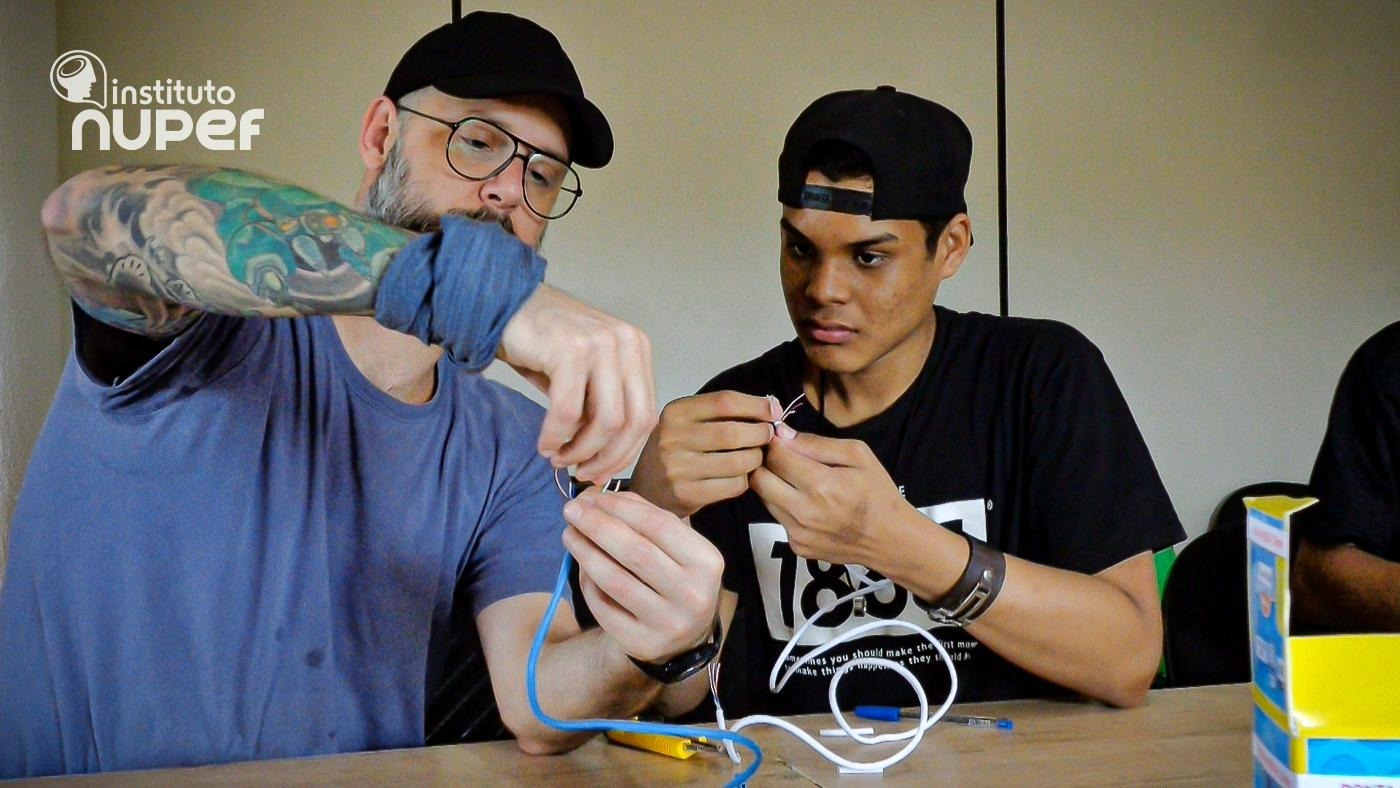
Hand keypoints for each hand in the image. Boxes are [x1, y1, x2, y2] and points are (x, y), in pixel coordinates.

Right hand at [498, 284, 656, 483]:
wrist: (504, 305)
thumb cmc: (542, 344)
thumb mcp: (585, 377)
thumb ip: (601, 408)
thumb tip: (606, 461)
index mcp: (637, 350)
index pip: (646, 415)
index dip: (626, 452)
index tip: (602, 472)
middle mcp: (628, 343)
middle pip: (634, 422)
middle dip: (607, 458)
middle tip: (581, 471)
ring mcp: (602, 344)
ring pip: (607, 421)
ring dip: (581, 450)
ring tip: (559, 457)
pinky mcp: (572, 351)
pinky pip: (569, 411)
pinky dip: (556, 435)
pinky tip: (545, 443)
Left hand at [561, 489, 723, 663]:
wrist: (682, 639)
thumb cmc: (675, 578)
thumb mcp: (675, 547)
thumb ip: (643, 517)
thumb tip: (599, 497)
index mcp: (707, 561)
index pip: (658, 524)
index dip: (620, 507)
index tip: (592, 497)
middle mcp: (693, 594)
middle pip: (635, 552)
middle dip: (597, 526)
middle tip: (571, 510)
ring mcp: (668, 622)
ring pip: (615, 580)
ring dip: (585, 552)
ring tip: (569, 534)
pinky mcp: (641, 642)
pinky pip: (604, 606)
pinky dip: (588, 582)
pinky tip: (580, 565)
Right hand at [630, 391, 780, 516]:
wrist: (647, 486)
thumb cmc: (676, 449)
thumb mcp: (688, 421)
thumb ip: (724, 411)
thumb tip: (771, 406)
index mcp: (675, 413)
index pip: (724, 402)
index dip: (756, 405)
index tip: (773, 410)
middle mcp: (671, 438)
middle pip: (732, 433)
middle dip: (760, 433)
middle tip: (767, 436)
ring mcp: (677, 469)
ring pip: (737, 462)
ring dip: (756, 458)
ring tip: (755, 456)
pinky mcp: (686, 494)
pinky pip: (732, 486)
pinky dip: (745, 480)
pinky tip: (741, 475)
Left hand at [750, 426, 906, 565]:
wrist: (890, 538)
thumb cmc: (878, 494)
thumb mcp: (857, 455)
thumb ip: (816, 443)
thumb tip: (784, 434)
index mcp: (821, 486)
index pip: (776, 457)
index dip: (774, 444)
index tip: (779, 439)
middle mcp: (805, 512)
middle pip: (759, 480)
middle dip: (765, 463)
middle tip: (780, 457)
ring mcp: (798, 533)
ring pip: (764, 499)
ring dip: (773, 485)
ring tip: (795, 480)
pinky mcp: (797, 546)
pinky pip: (778, 518)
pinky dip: (785, 507)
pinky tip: (806, 503)